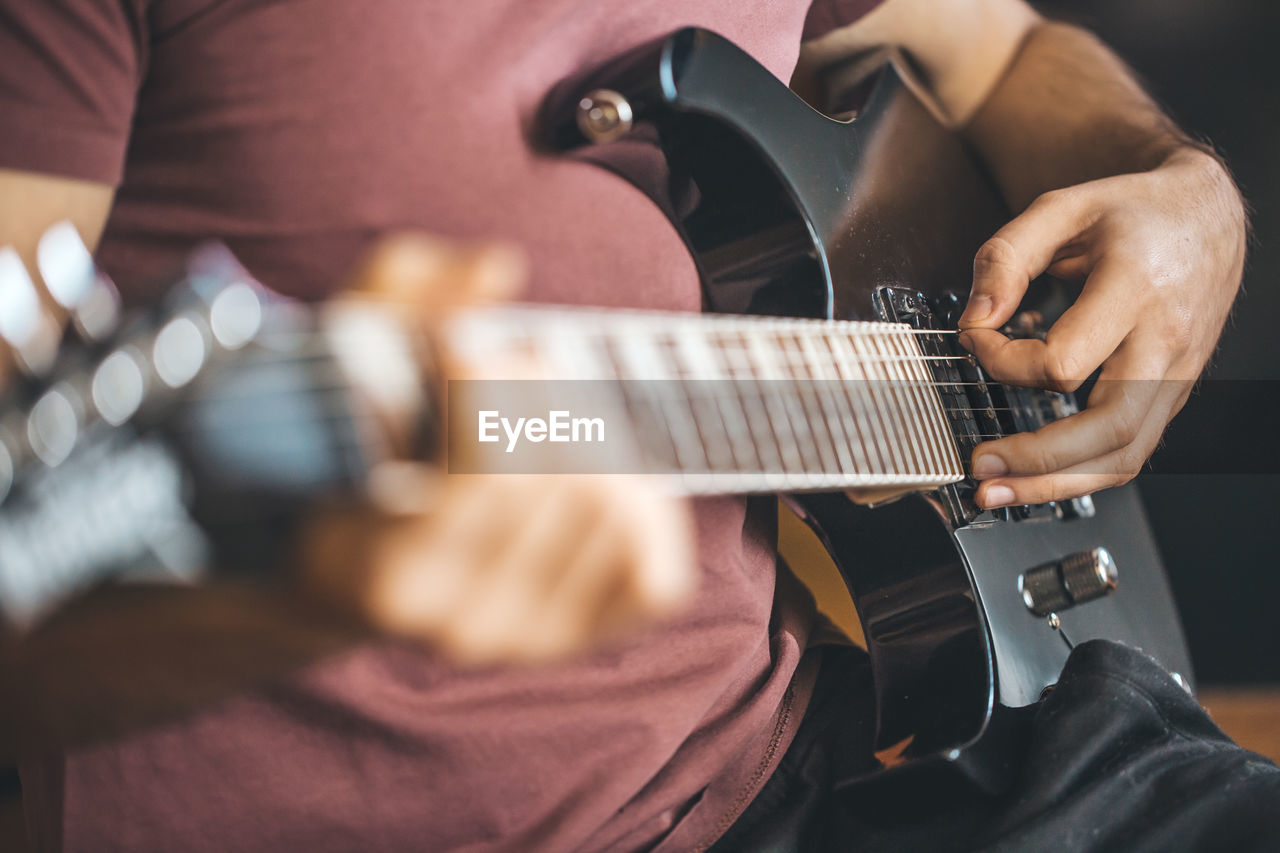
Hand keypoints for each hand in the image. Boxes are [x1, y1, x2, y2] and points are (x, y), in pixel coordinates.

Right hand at [299, 236, 695, 664]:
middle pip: (565, 481)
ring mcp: (526, 640)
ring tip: (547, 422)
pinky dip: (646, 511)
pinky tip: (599, 477)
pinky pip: (656, 568)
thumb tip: (497, 267)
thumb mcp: (352, 354)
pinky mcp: (584, 639)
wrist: (370, 564)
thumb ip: (405, 290)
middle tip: (520, 369)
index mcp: (384, 575)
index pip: (487, 477)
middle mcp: (459, 627)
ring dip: (595, 441)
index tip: (464, 347)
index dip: (490, 388)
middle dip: (547, 399)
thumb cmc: (364, 445)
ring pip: (616, 513)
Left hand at [957, 149, 1245, 508]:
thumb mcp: (1061, 208)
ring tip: (997, 492)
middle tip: (980, 468)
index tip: (976, 339)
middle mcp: (1167, 340)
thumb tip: (974, 320)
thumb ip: (1006, 257)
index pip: (1062, 361)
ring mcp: (1178, 375)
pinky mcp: (1174, 394)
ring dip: (1055, 484)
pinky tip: (1037, 480)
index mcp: (1138, 289)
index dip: (1002, 361)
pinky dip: (1081, 474)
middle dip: (1037, 460)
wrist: (1205, 216)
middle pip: (1109, 427)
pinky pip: (1131, 450)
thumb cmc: (1133, 212)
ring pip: (1125, 454)